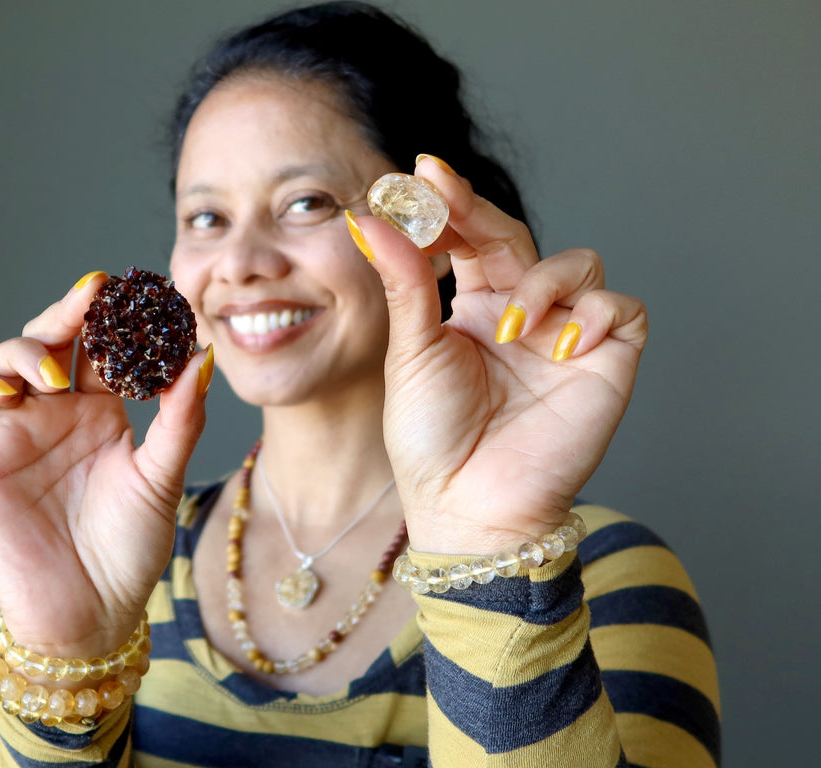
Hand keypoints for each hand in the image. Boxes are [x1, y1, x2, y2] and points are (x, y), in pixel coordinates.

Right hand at [0, 272, 212, 653]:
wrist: (90, 611)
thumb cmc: (130, 548)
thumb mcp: (162, 476)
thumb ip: (180, 417)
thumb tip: (204, 355)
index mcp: (101, 412)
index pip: (100, 348)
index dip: (112, 319)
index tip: (136, 292)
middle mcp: (55, 414)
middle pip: (51, 341)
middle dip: (67, 314)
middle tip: (93, 295)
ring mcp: (14, 432)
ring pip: (3, 362)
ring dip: (24, 351)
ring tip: (55, 374)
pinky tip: (7, 391)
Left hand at [351, 158, 647, 553]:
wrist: (468, 505)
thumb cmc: (432, 438)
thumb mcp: (411, 351)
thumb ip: (404, 281)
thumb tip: (371, 218)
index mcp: (475, 308)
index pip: (471, 240)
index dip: (450, 206)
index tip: (419, 174)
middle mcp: (524, 314)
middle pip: (518, 238)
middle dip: (481, 213)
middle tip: (445, 193)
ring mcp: (567, 336)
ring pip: (580, 262)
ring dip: (545, 278)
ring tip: (512, 324)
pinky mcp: (608, 361)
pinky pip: (621, 308)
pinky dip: (595, 312)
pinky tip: (560, 344)